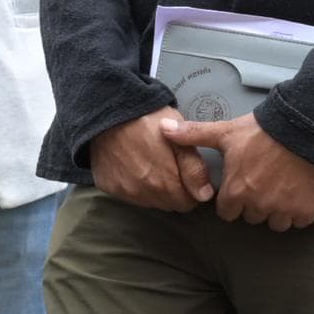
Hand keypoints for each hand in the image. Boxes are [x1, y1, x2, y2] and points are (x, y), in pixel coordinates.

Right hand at [86, 107, 209, 213]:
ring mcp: (124, 192)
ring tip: (151, 163)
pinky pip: (130, 196)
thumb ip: (194, 168)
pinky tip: (134, 166)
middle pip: (168, 205)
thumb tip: (204, 195)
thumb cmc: (148, 119)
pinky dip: (135, 185)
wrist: (109, 109)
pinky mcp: (109, 187)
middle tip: (168, 165)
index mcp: (165, 183)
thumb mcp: (180, 137)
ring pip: (150, 202)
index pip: (187, 203)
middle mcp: (143, 193)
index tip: (186, 173)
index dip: (191, 189)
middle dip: (173, 190)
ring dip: (154, 189)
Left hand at [168, 114, 313, 229]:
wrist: (305, 127)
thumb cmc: (263, 130)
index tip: (242, 185)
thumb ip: (194, 135)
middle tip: (263, 181)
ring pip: (276, 223)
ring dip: (277, 211)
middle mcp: (258, 206)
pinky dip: (299, 211)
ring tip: (281, 187)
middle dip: (254, 204)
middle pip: (252, 217)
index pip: (228, 213)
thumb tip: (163, 129)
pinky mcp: (307, 210)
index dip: (233, 200)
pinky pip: (300, 221)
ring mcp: (284, 210)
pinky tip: (298, 192)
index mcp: (236, 192)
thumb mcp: (226, 132)